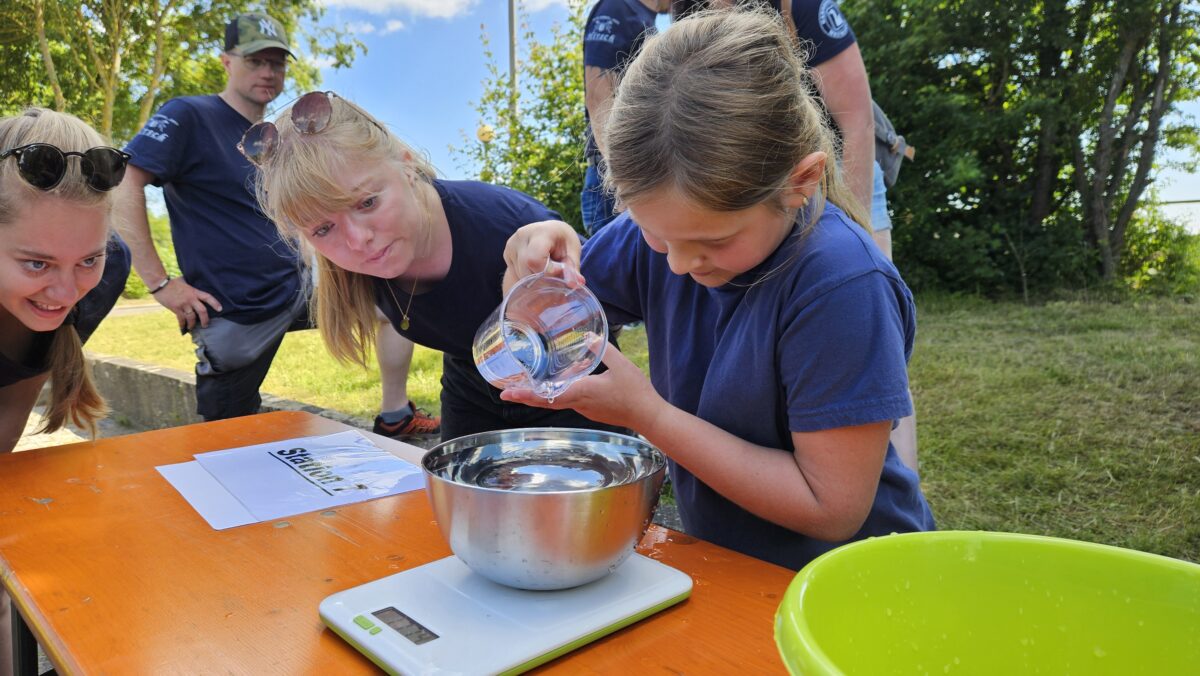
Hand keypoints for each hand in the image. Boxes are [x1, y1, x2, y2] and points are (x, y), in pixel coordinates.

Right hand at [152, 277, 222, 331]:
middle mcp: (190, 298)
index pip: (207, 297)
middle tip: (206, 325)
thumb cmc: (172, 282)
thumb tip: (195, 283)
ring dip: (192, 324)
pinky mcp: (175, 308)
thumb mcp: (184, 281)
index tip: (220, 309)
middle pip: (202, 311)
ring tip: (192, 327)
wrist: (160, 284)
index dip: (215, 303)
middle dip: (205, 320)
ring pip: (192, 317)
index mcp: (194, 292)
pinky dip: (182, 325)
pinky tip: (183, 328)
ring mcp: (183, 304)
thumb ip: (190, 285)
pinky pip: (181, 319)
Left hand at [499, 345, 665, 431]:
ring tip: (524, 386)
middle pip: (545, 400)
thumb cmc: (636, 391)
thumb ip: (601, 349)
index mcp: (582, 392)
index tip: (507, 393)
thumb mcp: (620, 365)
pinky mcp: (590, 410)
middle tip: (505, 392)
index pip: (547, 395)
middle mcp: (578, 403)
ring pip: (556, 400)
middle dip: (524, 396)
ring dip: (539, 394)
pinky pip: (568, 400)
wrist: (648, 416)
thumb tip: (586, 336)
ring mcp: (584, 408)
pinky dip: (556, 393)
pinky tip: (558, 382)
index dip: (525, 394)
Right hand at [503, 220, 583, 292]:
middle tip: (555, 274)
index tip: (560, 270)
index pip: (534, 260)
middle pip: (526, 270)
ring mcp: (511, 245)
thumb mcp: (572, 251)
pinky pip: (516, 273)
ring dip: (535, 279)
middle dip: (542, 279)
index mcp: (540, 232)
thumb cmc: (563, 241)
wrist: (550, 231)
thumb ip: (573, 269)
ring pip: (520, 275)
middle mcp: (521, 236)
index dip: (547, 271)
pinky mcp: (507, 253)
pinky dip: (528, 277)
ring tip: (546, 269)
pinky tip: (536, 269)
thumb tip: (576, 285)